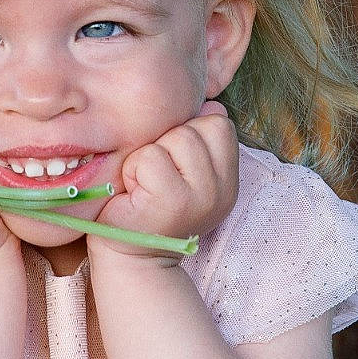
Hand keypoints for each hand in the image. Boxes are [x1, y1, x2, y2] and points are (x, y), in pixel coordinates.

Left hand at [92, 101, 238, 265]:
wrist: (130, 256)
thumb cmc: (148, 206)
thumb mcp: (181, 170)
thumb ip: (197, 137)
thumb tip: (210, 102)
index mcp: (227, 179)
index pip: (219, 123)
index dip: (188, 133)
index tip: (172, 166)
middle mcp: (222, 190)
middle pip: (197, 127)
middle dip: (166, 143)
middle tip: (155, 178)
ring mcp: (201, 198)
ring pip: (176, 138)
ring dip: (149, 155)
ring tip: (144, 184)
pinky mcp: (173, 202)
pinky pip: (151, 157)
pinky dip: (134, 169)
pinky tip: (134, 193)